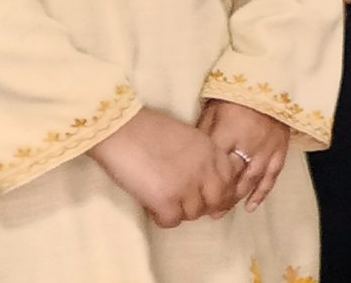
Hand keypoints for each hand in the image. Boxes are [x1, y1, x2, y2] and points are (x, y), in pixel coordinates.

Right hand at [88, 106, 239, 227]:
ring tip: (164, 201)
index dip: (219, 192)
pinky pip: (171, 221)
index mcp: (212, 150)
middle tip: (184, 202)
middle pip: (217, 201)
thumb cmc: (148, 129)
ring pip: (194, 214)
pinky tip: (152, 206)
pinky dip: (161, 217)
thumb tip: (205, 182)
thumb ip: (202, 157)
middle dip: (202, 205)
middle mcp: (205, 169)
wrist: (120, 129)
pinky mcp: (166, 200)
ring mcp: (187, 186)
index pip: (230, 181)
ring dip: (180, 211)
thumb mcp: (188, 138)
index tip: (205, 195)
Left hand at [197, 98, 292, 210]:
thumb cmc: (235, 98)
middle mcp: (248, 146)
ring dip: (234, 199)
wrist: (269, 84)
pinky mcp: (279, 151)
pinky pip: (271, 176)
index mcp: (228, 135)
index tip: (189, 195)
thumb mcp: (212, 112)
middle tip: (202, 212)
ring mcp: (266, 150)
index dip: (201, 183)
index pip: (212, 166)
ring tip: (220, 213)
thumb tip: (189, 156)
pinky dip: (261, 193)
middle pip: (230, 178)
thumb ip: (203, 135)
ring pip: (250, 181)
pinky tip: (250, 206)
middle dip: (216, 197)